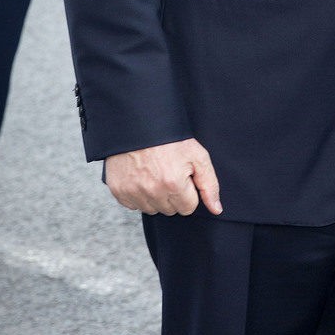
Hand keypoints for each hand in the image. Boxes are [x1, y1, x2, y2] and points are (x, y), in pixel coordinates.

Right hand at [105, 138, 222, 215]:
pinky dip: (138, 195)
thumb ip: (209, 185)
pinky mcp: (118, 190)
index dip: (188, 192)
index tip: (182, 177)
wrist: (139, 123)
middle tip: (168, 173)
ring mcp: (132, 192)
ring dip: (155, 197)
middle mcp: (152, 191)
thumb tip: (216, 210)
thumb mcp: (197, 156)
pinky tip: (141, 177)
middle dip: (173, 196)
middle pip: (170, 210)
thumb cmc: (170, 138)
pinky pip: (133, 205)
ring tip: (155, 174)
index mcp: (173, 184)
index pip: (188, 208)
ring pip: (152, 210)